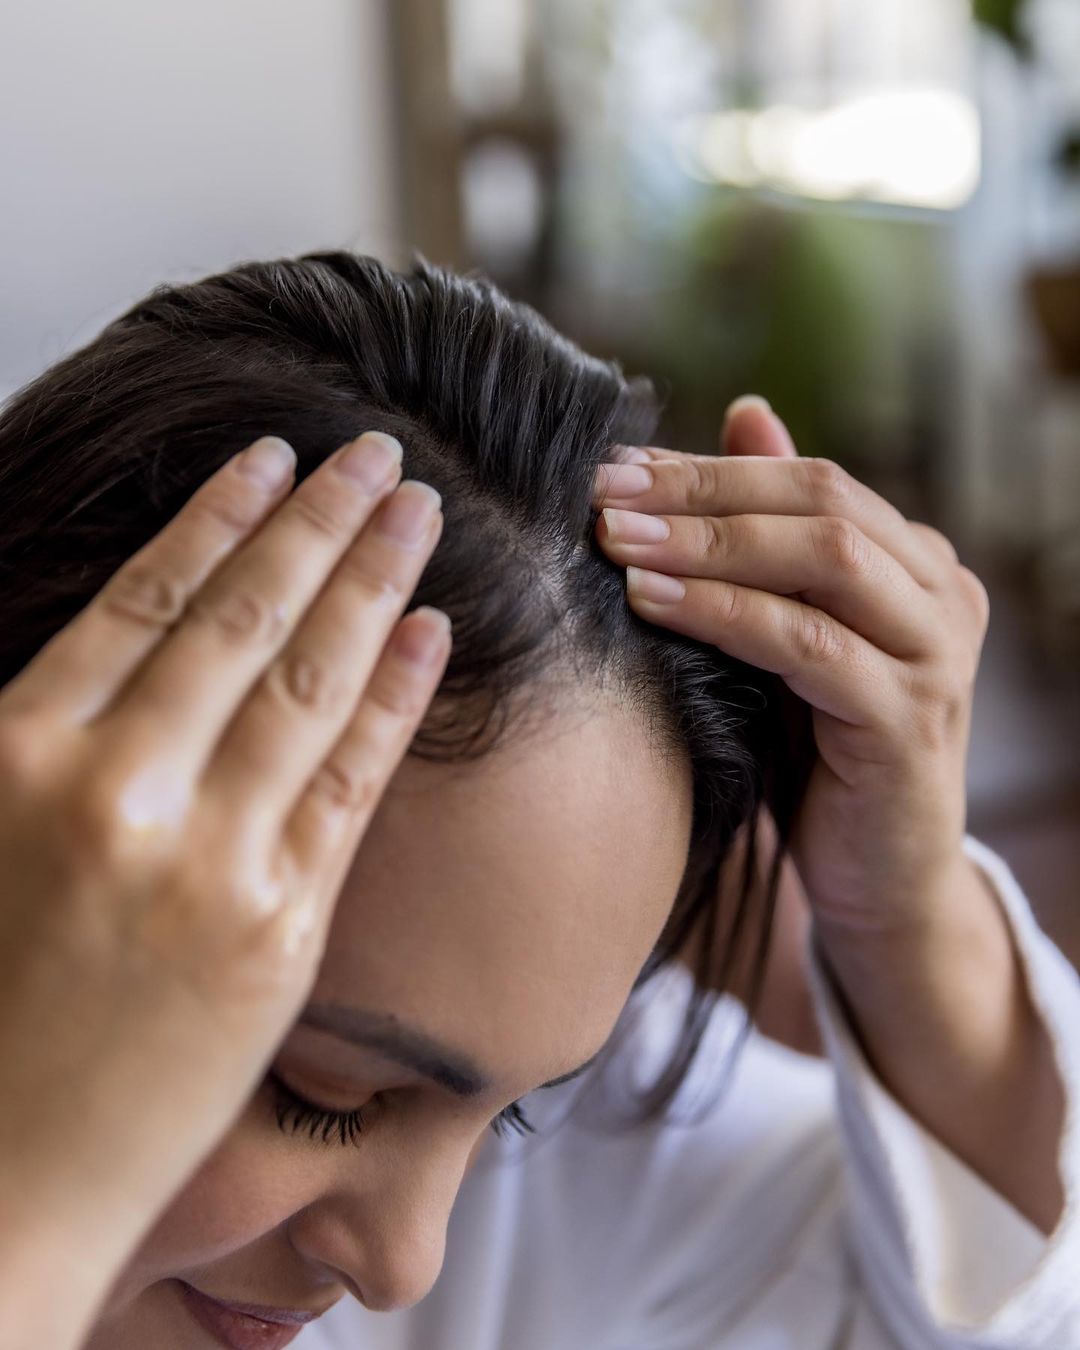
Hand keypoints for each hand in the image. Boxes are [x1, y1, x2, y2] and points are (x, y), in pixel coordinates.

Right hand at [0, 431, 448, 1340]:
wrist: (2, 1181)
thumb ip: (52, 729)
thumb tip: (130, 635)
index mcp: (19, 754)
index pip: (142, 600)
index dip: (219, 517)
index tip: (274, 455)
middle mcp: (118, 791)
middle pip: (242, 619)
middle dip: (318, 522)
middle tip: (378, 453)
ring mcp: (208, 860)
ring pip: (309, 682)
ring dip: (373, 580)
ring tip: (421, 510)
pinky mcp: (280, 929)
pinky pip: (352, 785)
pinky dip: (398, 699)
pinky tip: (435, 629)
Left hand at [592, 397, 989, 937]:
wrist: (881, 883)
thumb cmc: (821, 757)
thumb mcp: (793, 638)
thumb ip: (775, 538)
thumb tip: (746, 414)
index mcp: (917, 563)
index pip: (812, 480)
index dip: (709, 468)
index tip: (614, 465)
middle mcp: (943, 593)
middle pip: (821, 502)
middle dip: (701, 493)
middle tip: (603, 493)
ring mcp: (937, 655)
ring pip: (822, 561)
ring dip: (706, 544)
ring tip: (614, 540)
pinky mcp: (911, 720)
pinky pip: (808, 646)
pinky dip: (724, 614)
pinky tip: (650, 601)